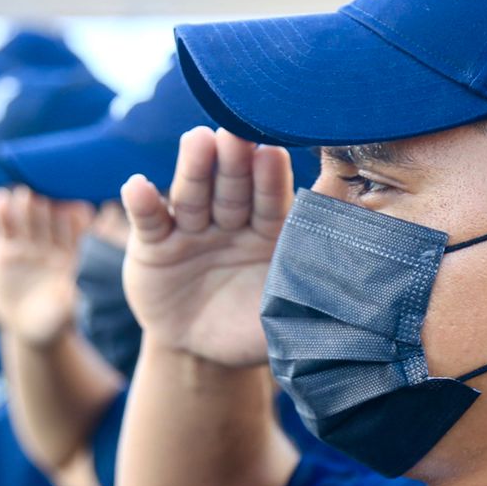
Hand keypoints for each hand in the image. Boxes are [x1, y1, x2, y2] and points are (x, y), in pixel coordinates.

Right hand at [0, 186, 93, 345]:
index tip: (76, 209)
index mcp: (74, 251)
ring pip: (26, 215)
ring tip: (22, 195)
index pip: (78, 227)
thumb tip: (74, 291)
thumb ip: (68, 300)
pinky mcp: (4, 244)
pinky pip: (2, 223)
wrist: (25, 327)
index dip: (76, 217)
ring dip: (25, 203)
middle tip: (46, 195)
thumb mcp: (62, 313)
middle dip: (49, 204)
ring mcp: (28, 240)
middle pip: (51, 215)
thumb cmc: (53, 320)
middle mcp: (52, 240)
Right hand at [121, 127, 293, 367]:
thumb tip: (348, 294)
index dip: (270, 179)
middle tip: (234, 133)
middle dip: (233, 161)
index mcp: (268, 234)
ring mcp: (191, 230)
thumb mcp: (280, 322)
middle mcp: (231, 223)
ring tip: (195, 141)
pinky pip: (150, 221)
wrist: (200, 353)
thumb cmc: (249, 330)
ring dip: (193, 169)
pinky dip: (143, 203)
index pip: (271, 202)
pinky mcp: (153, 244)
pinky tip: (138, 186)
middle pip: (232, 188)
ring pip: (193, 195)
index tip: (272, 153)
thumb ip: (304, 301)